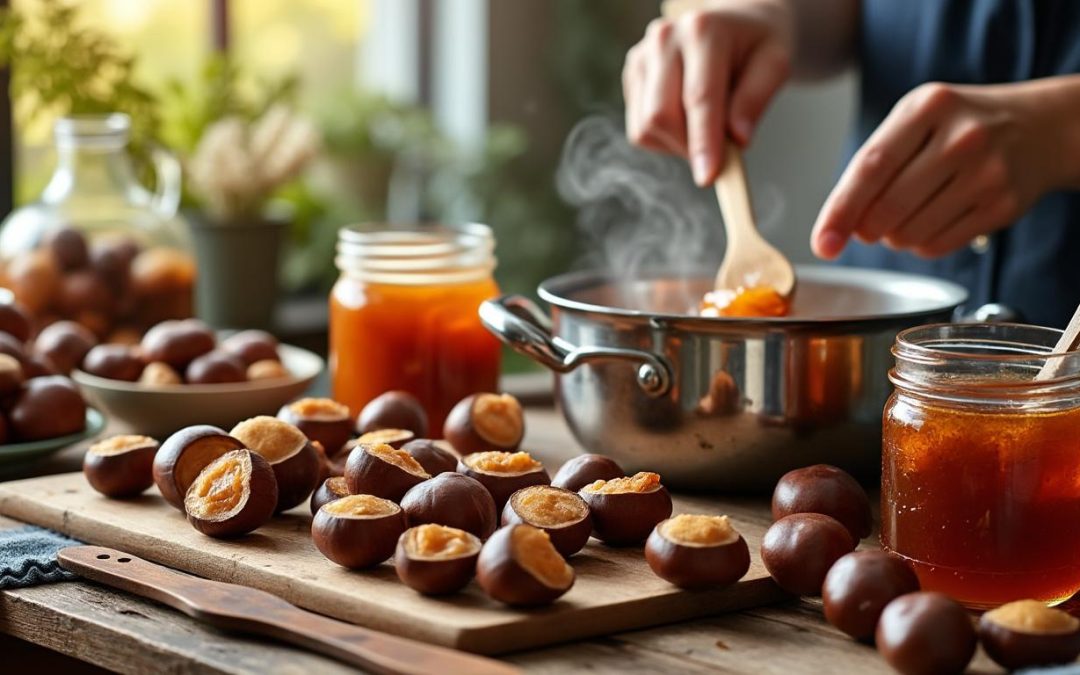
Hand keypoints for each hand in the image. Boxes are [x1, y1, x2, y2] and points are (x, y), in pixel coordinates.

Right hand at [622, 0, 793, 184]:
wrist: (734, 25)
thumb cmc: (756, 46)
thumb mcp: (775, 64)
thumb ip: (756, 100)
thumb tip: (738, 140)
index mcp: (703, 31)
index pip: (699, 97)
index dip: (703, 142)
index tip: (708, 177)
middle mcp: (664, 39)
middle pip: (662, 115)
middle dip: (689, 147)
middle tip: (719, 154)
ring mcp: (642, 57)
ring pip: (646, 127)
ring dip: (676, 145)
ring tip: (705, 131)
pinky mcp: (632, 76)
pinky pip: (639, 129)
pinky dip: (664, 140)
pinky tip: (686, 123)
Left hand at [811, 79, 1079, 258]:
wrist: (1038, 127)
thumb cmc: (958, 125)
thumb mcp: (915, 120)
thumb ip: (873, 164)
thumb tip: (838, 226)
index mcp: (928, 106)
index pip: (871, 167)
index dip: (840, 211)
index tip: (822, 243)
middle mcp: (962, 137)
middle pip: (888, 208)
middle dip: (867, 227)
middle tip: (870, 221)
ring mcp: (987, 173)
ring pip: (910, 234)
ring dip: (895, 235)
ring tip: (912, 209)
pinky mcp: (1002, 207)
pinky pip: (937, 246)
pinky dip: (921, 242)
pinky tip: (934, 217)